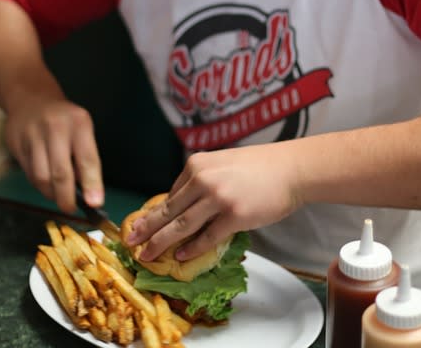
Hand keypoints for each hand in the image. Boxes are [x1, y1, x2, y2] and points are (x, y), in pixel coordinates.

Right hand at [4, 94, 102, 213]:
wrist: (30, 98)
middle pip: (60, 172)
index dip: (92, 184)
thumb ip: (85, 158)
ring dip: (51, 193)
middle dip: (66, 198)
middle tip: (70, 208)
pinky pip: (28, 173)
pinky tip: (45, 182)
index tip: (95, 204)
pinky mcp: (16, 143)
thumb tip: (89, 194)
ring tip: (58, 195)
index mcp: (79, 122)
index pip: (87, 159)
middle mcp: (55, 127)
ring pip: (41, 177)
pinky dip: (39, 184)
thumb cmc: (64, 120)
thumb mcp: (81, 130)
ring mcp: (33, 135)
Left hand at [126, 143, 302, 260]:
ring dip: (161, 243)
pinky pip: (207, 237)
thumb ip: (202, 181)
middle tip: (130, 241)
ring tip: (147, 255)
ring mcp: (218, 198)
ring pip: (181, 226)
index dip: (155, 213)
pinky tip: (181, 256)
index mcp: (197, 164)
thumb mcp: (223, 163)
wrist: (291, 168)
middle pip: (168, 210)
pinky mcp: (234, 215)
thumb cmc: (261, 167)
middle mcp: (203, 180)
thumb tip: (185, 207)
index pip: (171, 194)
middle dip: (146, 228)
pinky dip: (192, 248)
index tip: (142, 226)